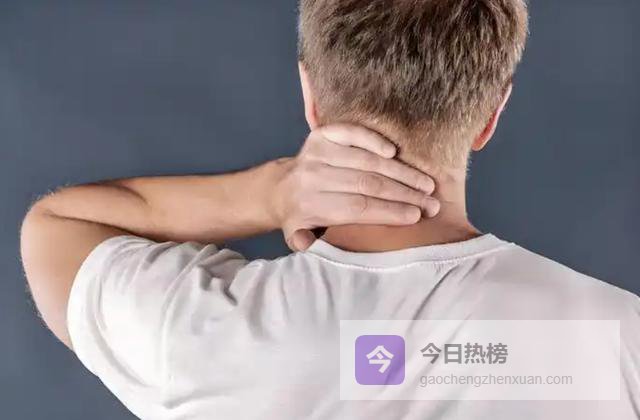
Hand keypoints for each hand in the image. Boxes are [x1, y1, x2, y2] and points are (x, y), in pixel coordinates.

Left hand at [271, 123, 439, 250]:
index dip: (389, 211)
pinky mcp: (321, 135)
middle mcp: (313, 176)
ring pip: (366, 161)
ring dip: (400, 172)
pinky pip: (352, 133)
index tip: (416, 217)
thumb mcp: (298, 236)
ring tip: (425, 184)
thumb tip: (310, 244)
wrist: (278, 189)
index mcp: (310, 204)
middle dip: (404, 194)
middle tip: (431, 203)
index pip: (357, 207)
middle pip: (367, 184)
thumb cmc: (301, 217)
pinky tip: (394, 153)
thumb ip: (306, 243)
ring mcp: (317, 152)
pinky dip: (373, 140)